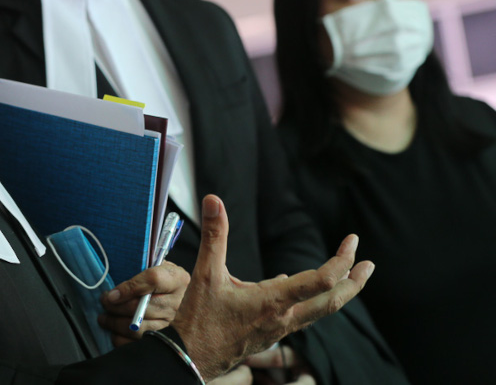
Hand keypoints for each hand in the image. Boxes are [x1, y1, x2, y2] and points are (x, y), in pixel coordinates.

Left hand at [98, 261, 188, 344]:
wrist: (178, 296)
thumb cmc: (161, 278)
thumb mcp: (156, 266)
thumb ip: (140, 269)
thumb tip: (115, 287)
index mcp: (177, 279)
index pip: (153, 280)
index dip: (129, 287)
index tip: (111, 294)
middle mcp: (177, 303)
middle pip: (141, 307)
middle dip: (116, 307)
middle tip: (104, 303)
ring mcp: (172, 324)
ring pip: (138, 328)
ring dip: (116, 323)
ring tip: (104, 318)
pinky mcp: (164, 339)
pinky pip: (139, 343)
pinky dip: (122, 339)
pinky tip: (114, 332)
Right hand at [170, 195, 373, 380]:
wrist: (191, 358)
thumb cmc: (199, 320)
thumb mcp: (204, 273)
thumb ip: (214, 235)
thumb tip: (213, 200)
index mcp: (274, 301)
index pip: (321, 281)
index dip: (341, 260)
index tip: (351, 241)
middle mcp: (284, 318)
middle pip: (332, 302)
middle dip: (354, 282)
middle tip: (368, 264)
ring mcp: (279, 329)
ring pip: (319, 311)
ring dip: (338, 293)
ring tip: (347, 276)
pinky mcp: (271, 334)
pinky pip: (301, 316)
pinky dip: (310, 300)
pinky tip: (296, 287)